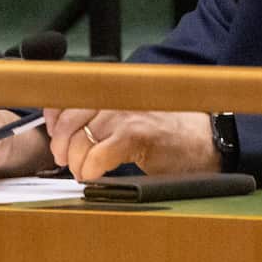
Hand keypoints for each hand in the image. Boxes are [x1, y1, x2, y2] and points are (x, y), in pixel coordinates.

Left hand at [43, 108, 219, 181]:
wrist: (207, 140)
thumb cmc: (170, 131)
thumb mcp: (131, 114)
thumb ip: (101, 114)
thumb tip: (63, 126)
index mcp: (115, 87)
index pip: (70, 95)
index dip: (55, 118)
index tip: (54, 134)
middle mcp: (118, 95)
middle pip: (70, 119)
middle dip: (62, 144)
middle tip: (66, 159)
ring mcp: (127, 113)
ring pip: (81, 138)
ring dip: (77, 161)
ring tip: (83, 170)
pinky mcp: (137, 134)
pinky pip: (99, 154)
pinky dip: (91, 168)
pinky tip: (95, 174)